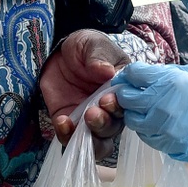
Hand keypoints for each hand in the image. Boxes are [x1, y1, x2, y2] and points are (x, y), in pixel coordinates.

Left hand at [40, 29, 127, 146]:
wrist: (60, 55)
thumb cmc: (84, 48)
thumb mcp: (92, 44)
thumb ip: (99, 56)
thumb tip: (108, 71)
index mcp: (122, 90)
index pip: (127, 104)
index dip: (119, 106)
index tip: (107, 100)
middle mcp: (111, 110)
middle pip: (114, 127)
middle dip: (104, 123)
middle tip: (92, 112)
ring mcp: (91, 120)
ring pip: (98, 142)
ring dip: (90, 139)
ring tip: (77, 124)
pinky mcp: (72, 125)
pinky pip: (72, 139)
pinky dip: (67, 136)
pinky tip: (62, 122)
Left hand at [113, 63, 187, 162]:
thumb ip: (166, 74)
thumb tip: (146, 77)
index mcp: (168, 81)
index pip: (132, 74)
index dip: (130, 74)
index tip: (133, 77)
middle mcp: (160, 104)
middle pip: (125, 98)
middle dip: (127, 94)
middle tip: (136, 93)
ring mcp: (162, 128)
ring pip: (132, 120)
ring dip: (136, 113)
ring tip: (149, 110)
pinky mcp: (166, 144)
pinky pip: (145, 136)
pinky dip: (147, 129)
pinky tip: (159, 123)